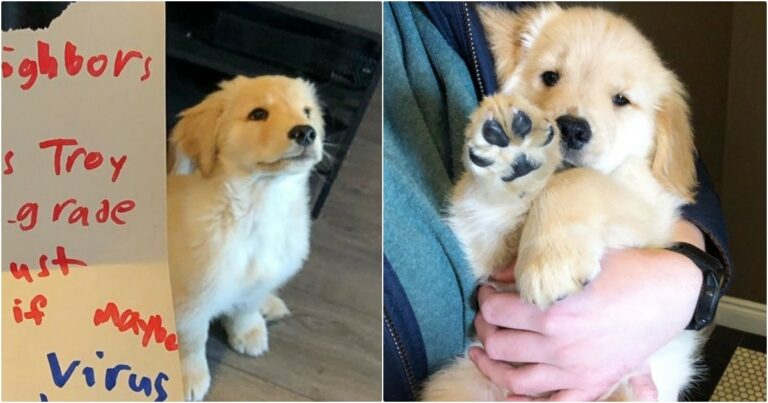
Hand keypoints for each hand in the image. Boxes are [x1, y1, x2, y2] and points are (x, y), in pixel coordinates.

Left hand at [469, 220, 704, 399]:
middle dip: (484, 328)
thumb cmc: (626, 269)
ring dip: (491, 366)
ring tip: (483, 353)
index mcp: (551, 311)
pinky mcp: (592, 385)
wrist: (671, 292)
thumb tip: (496, 276)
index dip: (484, 299)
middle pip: (498, 343)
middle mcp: (558, 345)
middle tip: (484, 318)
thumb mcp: (576, 261)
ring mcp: (574, 370)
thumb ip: (530, 268)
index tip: (486, 292)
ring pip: (513, 379)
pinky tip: (510, 395)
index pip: (494, 310)